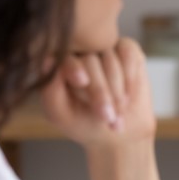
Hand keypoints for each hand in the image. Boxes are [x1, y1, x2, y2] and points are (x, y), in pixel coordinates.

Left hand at [40, 38, 155, 146]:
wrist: (121, 130)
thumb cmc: (85, 123)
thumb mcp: (60, 114)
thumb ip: (50, 90)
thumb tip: (49, 60)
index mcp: (57, 65)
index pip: (64, 58)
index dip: (74, 68)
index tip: (82, 82)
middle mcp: (79, 52)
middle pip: (89, 60)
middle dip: (100, 90)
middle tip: (106, 116)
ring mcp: (103, 48)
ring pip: (110, 59)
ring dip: (116, 90)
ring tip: (117, 113)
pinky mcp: (126, 49)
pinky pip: (128, 53)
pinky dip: (129, 77)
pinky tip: (127, 95)